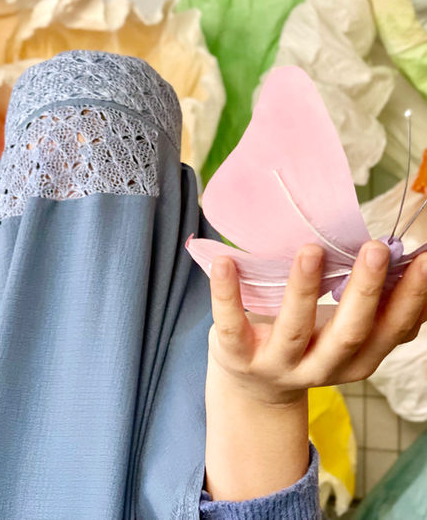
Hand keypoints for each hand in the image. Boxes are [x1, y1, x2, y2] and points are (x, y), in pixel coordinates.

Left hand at [208, 241, 426, 406]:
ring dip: (305, 290)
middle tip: (376, 249)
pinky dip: (227, 294)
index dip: (410, 299)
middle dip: (366, 292)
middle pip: (349, 334)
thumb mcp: (343, 332)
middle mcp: (321, 366)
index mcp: (355, 358)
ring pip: (295, 330)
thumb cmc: (307, 342)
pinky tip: (225, 263)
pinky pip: (231, 326)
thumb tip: (412, 261)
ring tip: (311, 251)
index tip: (424, 260)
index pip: (390, 331)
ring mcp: (278, 364)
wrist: (253, 384)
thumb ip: (372, 307)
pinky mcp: (237, 356)